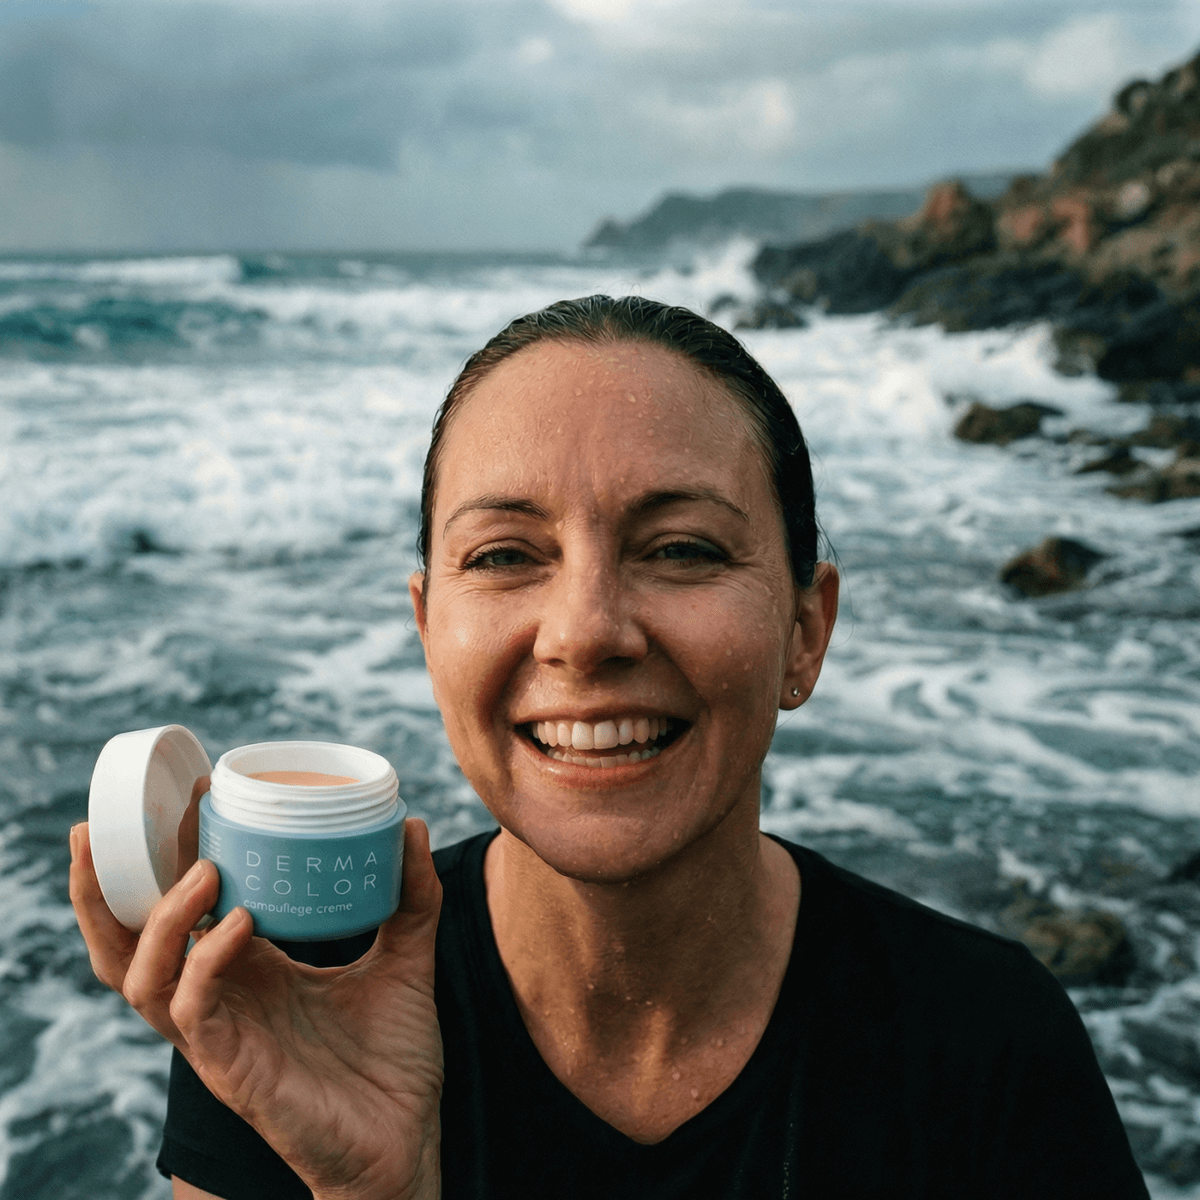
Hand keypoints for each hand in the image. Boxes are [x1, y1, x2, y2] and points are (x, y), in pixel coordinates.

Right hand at [70, 812, 443, 1199]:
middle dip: (102, 888)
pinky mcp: (229, 1070)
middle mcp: (221, 996)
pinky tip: (239, 926)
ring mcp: (219, 1035)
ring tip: (201, 869)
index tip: (184, 795)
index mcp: (249, 968)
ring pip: (138, 976)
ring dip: (156, 918)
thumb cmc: (394, 1058)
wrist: (407, 1142)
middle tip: (104, 827)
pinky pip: (193, 1011)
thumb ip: (411, 898)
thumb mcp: (406, 958)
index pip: (182, 910)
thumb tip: (409, 825)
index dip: (166, 858)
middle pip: (125, 943)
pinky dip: (205, 962)